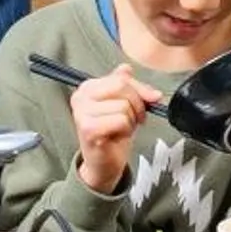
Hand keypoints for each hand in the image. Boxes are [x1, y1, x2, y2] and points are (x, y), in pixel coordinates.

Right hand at [70, 68, 164, 195]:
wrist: (103, 163)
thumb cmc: (113, 133)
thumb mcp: (122, 103)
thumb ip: (126, 84)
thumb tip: (128, 68)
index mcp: (87, 87)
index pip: (121, 78)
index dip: (140, 89)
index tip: (150, 100)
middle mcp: (80, 97)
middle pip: (122, 88)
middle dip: (137, 104)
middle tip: (135, 119)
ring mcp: (82, 113)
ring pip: (123, 106)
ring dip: (131, 121)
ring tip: (122, 129)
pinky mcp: (88, 129)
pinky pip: (120, 121)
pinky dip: (125, 130)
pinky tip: (117, 136)